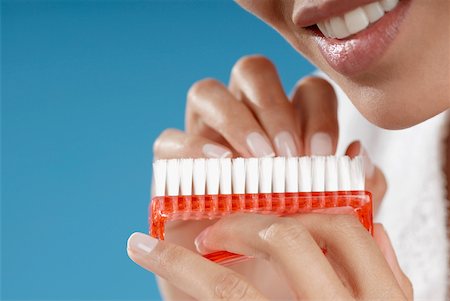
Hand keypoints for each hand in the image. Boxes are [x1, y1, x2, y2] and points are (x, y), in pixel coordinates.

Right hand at [144, 55, 389, 299]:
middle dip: (272, 106)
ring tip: (254, 160)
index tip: (320, 156)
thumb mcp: (331, 225)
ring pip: (208, 92)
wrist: (247, 293)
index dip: (317, 113)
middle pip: (253, 73)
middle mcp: (244, 123)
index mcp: (287, 129)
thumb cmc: (292, 255)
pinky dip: (192, 148)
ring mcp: (205, 138)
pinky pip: (168, 140)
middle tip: (286, 155)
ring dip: (234, 118)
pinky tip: (218, 170)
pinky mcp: (172, 166)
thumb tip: (359, 155)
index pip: (306, 91)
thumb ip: (353, 191)